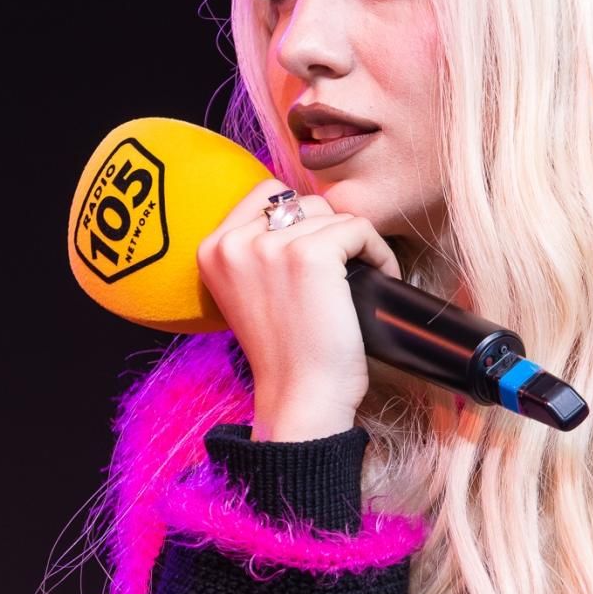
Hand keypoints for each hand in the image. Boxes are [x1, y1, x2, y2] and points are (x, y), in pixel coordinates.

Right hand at [196, 180, 402, 427]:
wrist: (300, 399)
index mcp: (211, 248)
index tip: (320, 255)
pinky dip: (379, 252)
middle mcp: (233, 242)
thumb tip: (302, 212)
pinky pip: (360, 229)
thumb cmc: (286, 354)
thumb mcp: (251, 293)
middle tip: (345, 272)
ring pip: (333, 216)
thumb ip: (259, 251)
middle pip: (302, 203)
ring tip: (363, 278)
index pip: (266, 194)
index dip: (302, 219)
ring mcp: (270, 246)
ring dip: (356, 244)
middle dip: (330, 233)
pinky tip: (381, 278)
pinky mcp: (310, 255)